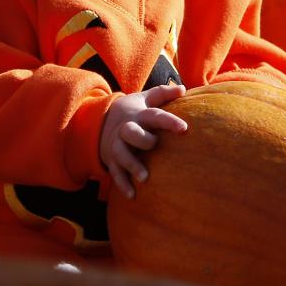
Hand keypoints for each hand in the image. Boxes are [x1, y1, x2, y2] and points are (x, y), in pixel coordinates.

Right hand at [99, 84, 186, 198]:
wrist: (101, 122)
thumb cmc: (133, 112)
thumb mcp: (145, 99)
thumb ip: (163, 94)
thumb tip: (183, 89)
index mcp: (139, 115)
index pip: (155, 116)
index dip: (169, 121)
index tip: (184, 128)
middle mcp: (126, 129)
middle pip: (130, 132)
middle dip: (141, 139)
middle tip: (153, 144)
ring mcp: (117, 146)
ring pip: (121, 154)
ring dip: (132, 165)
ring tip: (145, 178)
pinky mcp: (112, 160)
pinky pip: (116, 173)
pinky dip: (123, 184)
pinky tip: (133, 196)